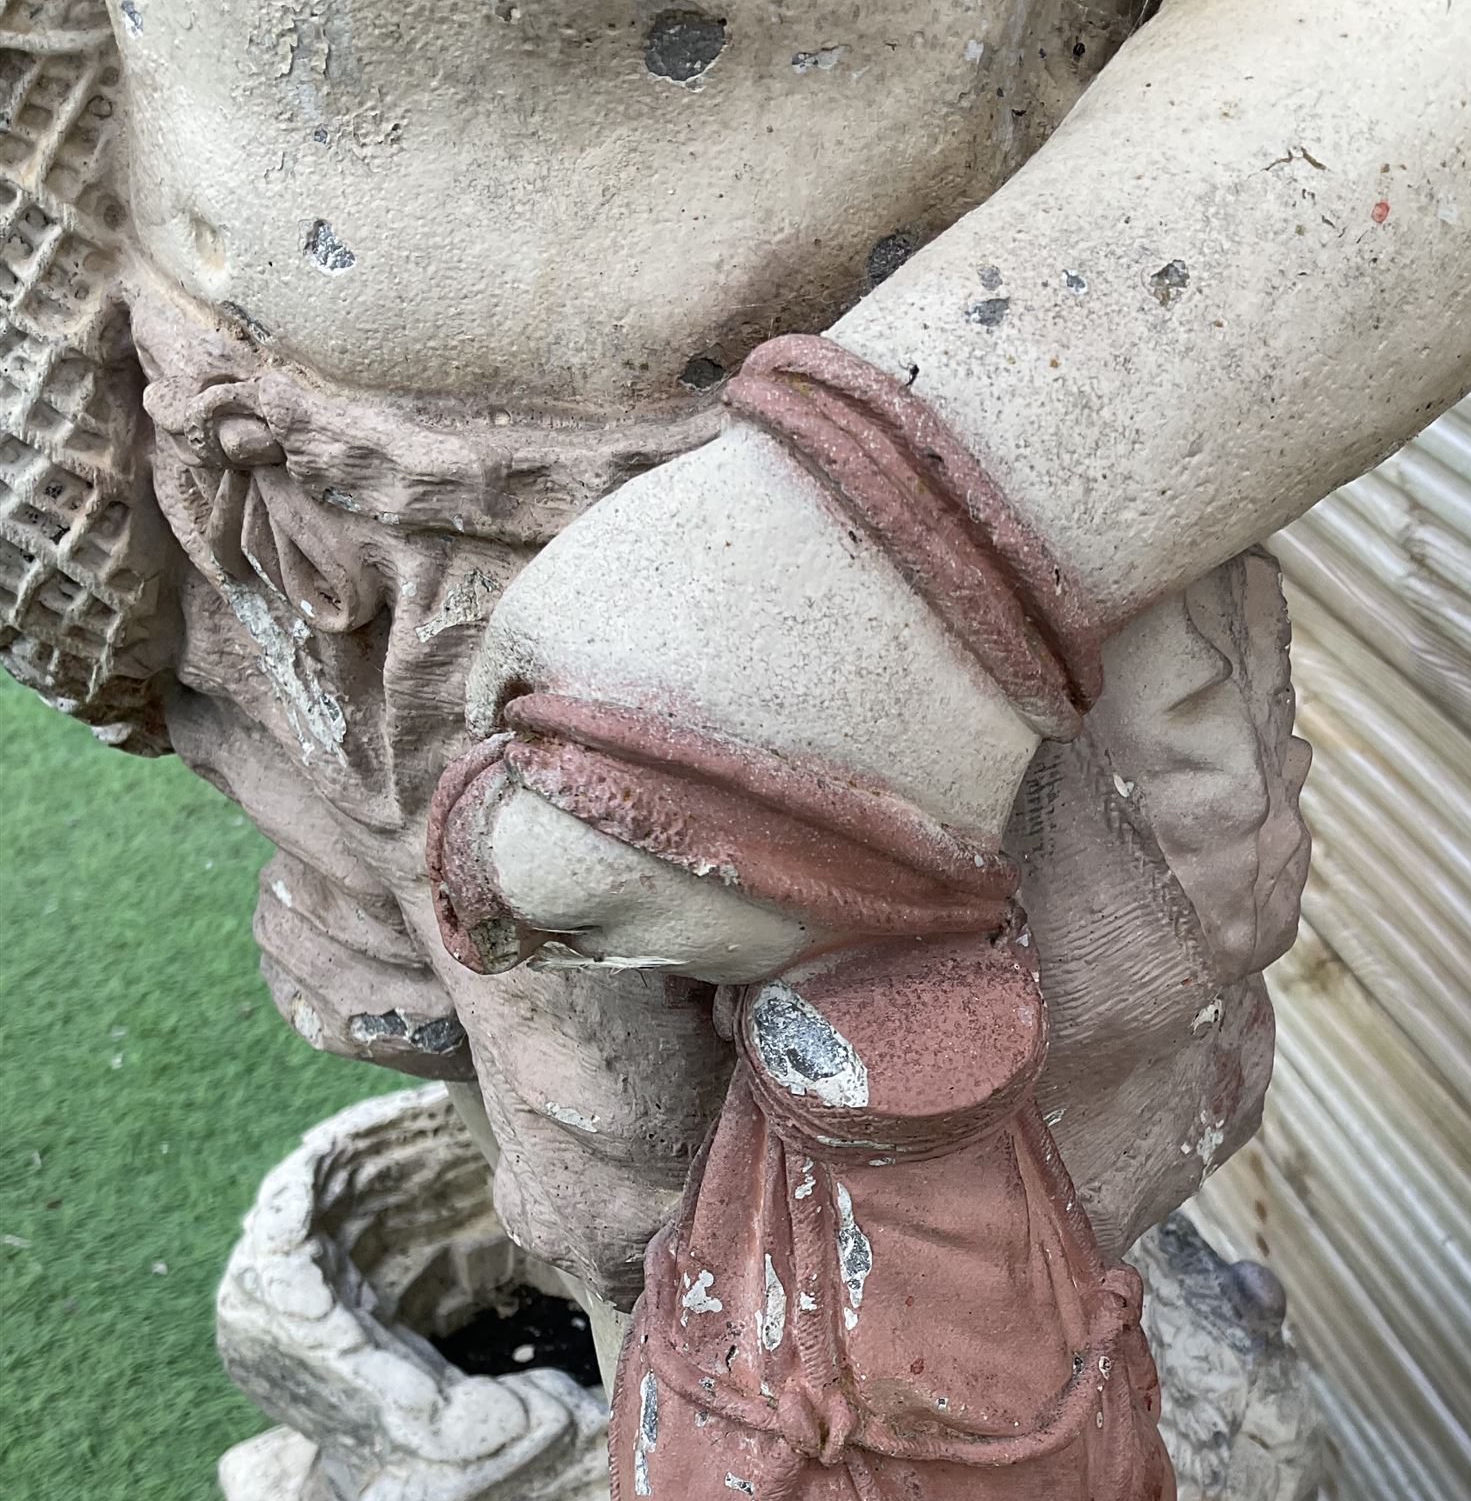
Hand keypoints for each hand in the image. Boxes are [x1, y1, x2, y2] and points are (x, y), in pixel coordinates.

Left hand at [463, 422, 1039, 978]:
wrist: (939, 553)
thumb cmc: (718, 566)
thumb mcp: (547, 604)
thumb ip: (501, 702)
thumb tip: (509, 753)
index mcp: (566, 874)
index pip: (503, 879)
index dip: (524, 803)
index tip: (559, 742)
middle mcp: (673, 944)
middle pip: (602, 916)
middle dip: (606, 843)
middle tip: (654, 737)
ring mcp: (783, 947)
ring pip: (703, 923)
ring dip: (700, 857)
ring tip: (742, 746)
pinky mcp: (876, 922)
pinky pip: (799, 914)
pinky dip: (791, 861)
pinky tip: (807, 777)